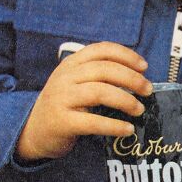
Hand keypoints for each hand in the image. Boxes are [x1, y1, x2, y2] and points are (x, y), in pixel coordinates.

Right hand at [15, 42, 151, 160]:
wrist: (33, 131)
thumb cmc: (63, 106)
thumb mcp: (74, 83)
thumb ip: (97, 76)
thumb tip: (136, 77)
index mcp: (71, 64)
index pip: (101, 50)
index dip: (125, 55)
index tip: (144, 66)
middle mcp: (65, 78)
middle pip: (104, 70)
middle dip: (131, 79)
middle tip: (147, 90)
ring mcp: (62, 99)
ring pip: (100, 92)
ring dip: (125, 100)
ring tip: (139, 110)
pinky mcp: (62, 122)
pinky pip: (93, 122)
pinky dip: (114, 126)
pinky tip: (127, 129)